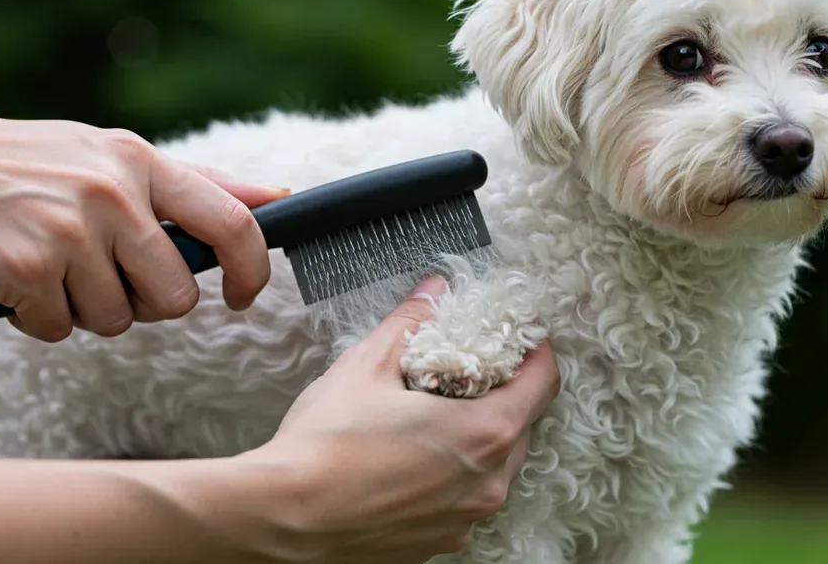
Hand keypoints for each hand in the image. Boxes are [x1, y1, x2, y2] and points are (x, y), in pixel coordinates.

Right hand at [0, 103, 289, 341]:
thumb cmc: (15, 165)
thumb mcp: (104, 154)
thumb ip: (192, 182)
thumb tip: (276, 199)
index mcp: (138, 160)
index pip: (231, 221)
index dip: (251, 270)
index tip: (242, 296)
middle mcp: (112, 193)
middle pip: (175, 297)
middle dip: (145, 304)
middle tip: (101, 277)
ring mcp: (70, 231)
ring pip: (117, 321)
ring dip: (84, 310)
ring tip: (47, 266)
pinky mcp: (27, 270)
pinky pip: (60, 331)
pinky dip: (36, 320)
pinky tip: (12, 280)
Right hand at [248, 277, 560, 562]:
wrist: (284, 519)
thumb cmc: (325, 447)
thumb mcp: (367, 365)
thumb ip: (410, 322)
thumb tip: (433, 289)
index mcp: (484, 433)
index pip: (543, 383)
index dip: (535, 352)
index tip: (521, 336)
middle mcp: (488, 483)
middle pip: (521, 425)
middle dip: (503, 393)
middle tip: (469, 369)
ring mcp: (465, 519)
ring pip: (495, 466)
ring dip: (477, 437)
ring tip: (433, 414)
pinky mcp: (439, 542)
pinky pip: (464, 499)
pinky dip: (452, 474)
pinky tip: (411, 458)